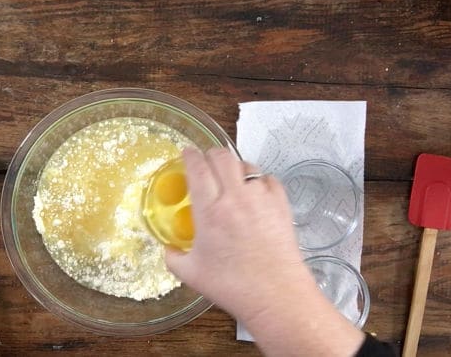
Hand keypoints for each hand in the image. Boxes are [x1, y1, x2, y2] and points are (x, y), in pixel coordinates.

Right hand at [166, 147, 307, 319]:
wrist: (275, 296)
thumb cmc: (233, 286)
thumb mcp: (191, 274)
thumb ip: (173, 257)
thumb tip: (168, 249)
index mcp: (210, 210)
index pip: (197, 167)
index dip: (189, 155)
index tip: (186, 154)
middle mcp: (235, 197)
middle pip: (222, 156)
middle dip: (210, 154)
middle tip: (205, 162)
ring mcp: (261, 198)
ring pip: (246, 165)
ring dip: (234, 166)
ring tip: (230, 178)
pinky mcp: (281, 205)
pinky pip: (269, 179)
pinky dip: (259, 180)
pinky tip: (254, 193)